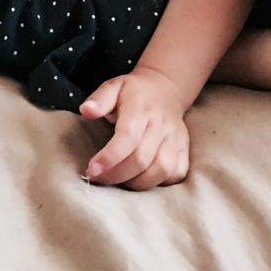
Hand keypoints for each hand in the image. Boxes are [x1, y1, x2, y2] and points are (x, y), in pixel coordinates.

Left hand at [79, 67, 191, 190]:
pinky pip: (175, 175)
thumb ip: (99, 99)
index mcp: (141, 108)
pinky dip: (158, 183)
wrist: (165, 90)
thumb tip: (86, 110)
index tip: (91, 170)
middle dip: (115, 175)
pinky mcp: (185, 150)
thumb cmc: (133, 93)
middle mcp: (161, 125)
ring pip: (161, 170)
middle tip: (97, 178)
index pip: (128, 137)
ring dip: (136, 183)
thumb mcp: (113, 87)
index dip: (109, 157)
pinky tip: (140, 178)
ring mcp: (176, 139)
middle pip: (141, 159)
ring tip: (118, 179)